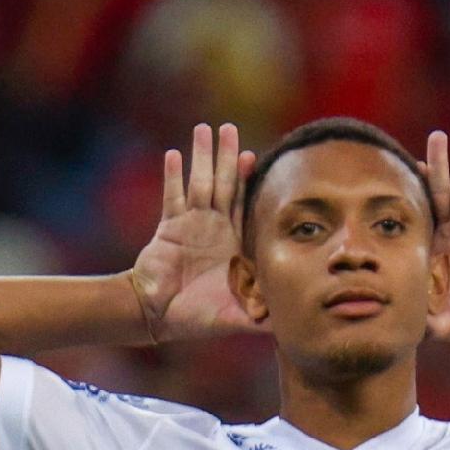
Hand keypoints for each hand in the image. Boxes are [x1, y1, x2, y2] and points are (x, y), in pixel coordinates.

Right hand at [130, 122, 260, 342]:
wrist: (158, 317)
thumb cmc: (196, 319)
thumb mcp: (236, 318)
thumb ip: (262, 317)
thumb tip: (291, 322)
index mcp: (232, 246)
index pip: (244, 207)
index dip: (248, 182)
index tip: (254, 157)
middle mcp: (213, 230)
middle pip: (223, 185)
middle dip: (226, 157)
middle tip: (229, 128)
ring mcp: (190, 225)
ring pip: (198, 184)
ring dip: (201, 157)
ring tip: (204, 129)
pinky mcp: (169, 228)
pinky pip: (172, 198)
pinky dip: (173, 177)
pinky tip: (175, 155)